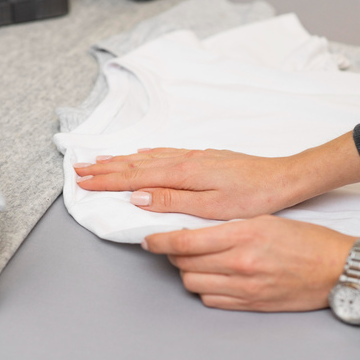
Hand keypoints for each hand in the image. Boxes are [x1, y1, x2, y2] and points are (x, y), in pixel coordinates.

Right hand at [74, 148, 311, 219]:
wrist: (281, 178)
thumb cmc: (250, 196)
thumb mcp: (210, 206)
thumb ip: (172, 200)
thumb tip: (137, 196)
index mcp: (182, 173)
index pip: (134, 177)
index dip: (106, 180)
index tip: (82, 180)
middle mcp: (184, 160)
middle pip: (135, 164)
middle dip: (105, 168)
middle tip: (79, 168)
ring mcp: (193, 156)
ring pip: (147, 157)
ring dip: (121, 160)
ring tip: (100, 160)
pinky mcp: (203, 157)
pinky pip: (164, 153)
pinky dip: (146, 154)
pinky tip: (141, 154)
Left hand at [142, 215, 356, 311]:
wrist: (337, 269)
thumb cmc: (308, 241)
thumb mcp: (266, 220)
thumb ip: (229, 227)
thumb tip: (198, 232)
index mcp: (243, 235)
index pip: (186, 241)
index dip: (161, 241)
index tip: (150, 240)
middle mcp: (240, 263)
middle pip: (184, 264)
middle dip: (173, 255)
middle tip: (175, 247)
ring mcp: (244, 288)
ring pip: (194, 284)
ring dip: (187, 273)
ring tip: (195, 263)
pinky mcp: (250, 305)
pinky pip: (211, 301)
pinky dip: (205, 290)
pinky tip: (212, 279)